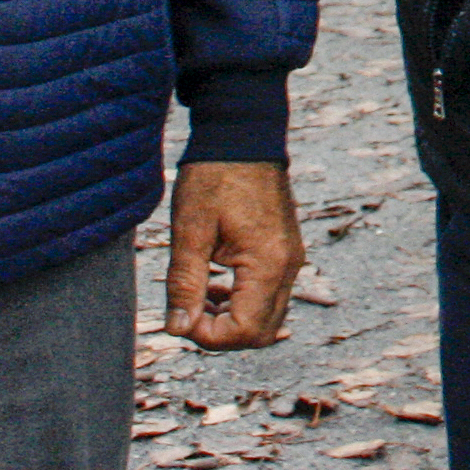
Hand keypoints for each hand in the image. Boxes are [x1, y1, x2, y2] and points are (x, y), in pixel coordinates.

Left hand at [163, 160, 301, 348]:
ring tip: (197, 297)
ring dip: (231, 320)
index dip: (208, 336)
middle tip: (187, 312)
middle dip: (221, 334)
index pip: (245, 331)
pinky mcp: (285, 251)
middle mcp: (289, 265)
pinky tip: (215, 284)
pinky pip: (269, 295)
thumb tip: (178, 329)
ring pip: (267, 317)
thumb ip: (185, 283)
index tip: (180, 317)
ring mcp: (291, 258)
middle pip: (261, 332)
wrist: (243, 133)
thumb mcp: (190, 230)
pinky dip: (241, 302)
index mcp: (268, 262)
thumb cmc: (214, 176)